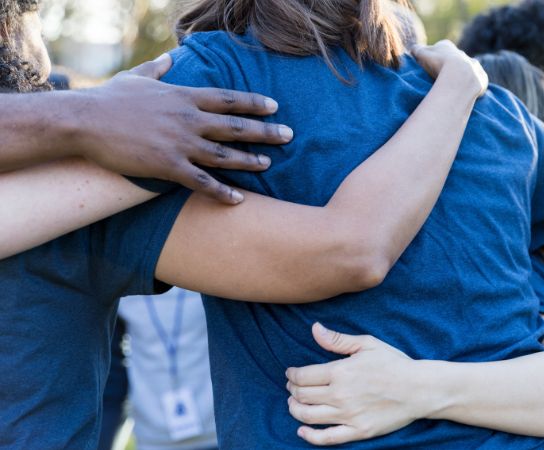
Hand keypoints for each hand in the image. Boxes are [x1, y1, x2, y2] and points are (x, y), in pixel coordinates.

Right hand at [71, 54, 293, 203]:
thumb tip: (167, 59)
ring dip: (249, 161)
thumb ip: (156, 70)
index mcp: (184, 96)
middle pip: (235, 127)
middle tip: (289, 136)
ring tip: (268, 165)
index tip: (275, 107)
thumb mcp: (135, 78)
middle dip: (265, 132)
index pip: (228, 99)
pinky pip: (201, 182)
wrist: (84, 122)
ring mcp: (180, 144)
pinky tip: (238, 199)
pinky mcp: (167, 166)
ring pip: (224, 155)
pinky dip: (222, 192)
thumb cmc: (108, 99)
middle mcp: (188, 119)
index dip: (254, 103)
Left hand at [285, 323, 418, 445]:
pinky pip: (326, 438)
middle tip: (293, 387)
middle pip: (302, 395)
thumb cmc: (394, 363)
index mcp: (340, 371)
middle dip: (292, 390)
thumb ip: (338, 339)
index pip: (303, 376)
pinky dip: (309, 436)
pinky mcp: (357, 431)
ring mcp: (347, 415)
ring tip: (294, 404)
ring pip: (308, 416)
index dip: (292, 375)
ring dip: (295, 410)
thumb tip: (314, 329)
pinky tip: (302, 430)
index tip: (291, 374)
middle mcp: (339, 395)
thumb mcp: (367, 344)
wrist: (419, 389)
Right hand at [412, 40, 487, 96]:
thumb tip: (413, 49)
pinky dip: (471, 86)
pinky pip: (476, 81)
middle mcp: (462, 54)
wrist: (460, 76)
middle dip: (448, 66)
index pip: (438, 49)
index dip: (433, 57)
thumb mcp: (423, 56)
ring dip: (461, 76)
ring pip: (467, 69)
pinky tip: (466, 92)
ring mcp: (473, 65)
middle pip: (453, 59)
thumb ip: (417, 50)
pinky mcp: (481, 78)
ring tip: (454, 86)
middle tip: (441, 77)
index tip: (429, 64)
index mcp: (446, 46)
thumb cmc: (438, 64)